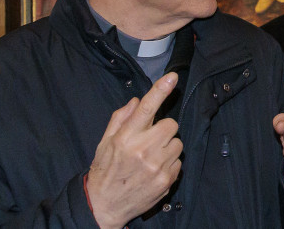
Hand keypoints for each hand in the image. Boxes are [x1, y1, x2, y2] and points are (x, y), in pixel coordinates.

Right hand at [87, 73, 182, 228]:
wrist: (104, 206)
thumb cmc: (105, 171)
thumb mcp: (105, 142)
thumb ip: (121, 118)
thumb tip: (138, 101)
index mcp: (126, 138)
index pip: (147, 108)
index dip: (160, 90)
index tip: (172, 77)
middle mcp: (143, 150)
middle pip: (171, 124)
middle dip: (163, 129)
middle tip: (150, 139)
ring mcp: (156, 166)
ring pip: (177, 143)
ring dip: (167, 147)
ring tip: (151, 157)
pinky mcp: (166, 180)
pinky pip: (178, 162)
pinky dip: (169, 164)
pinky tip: (154, 170)